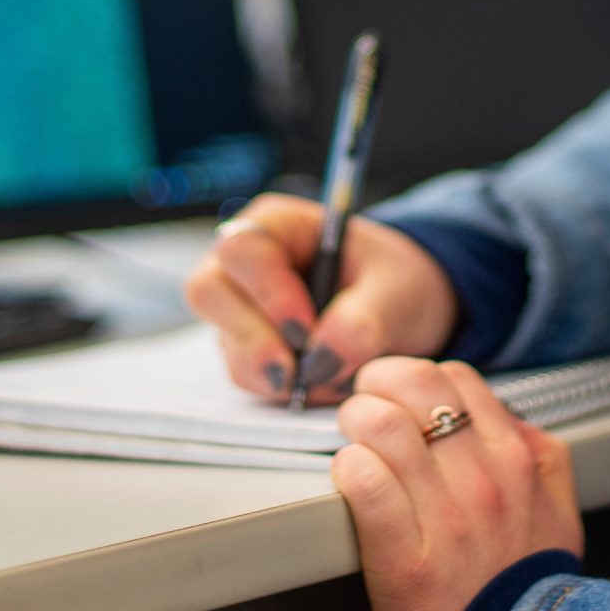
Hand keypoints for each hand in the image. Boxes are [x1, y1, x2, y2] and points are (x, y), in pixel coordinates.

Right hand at [183, 195, 458, 403]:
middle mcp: (246, 261)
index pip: (243, 248)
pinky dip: (279, 386)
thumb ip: (364, 320)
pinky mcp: (246, 345)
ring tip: (327, 375)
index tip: (306, 329)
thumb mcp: (396, 292)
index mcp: (279, 224)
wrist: (401, 309)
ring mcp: (240, 305)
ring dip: (271, 369)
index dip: (267, 291)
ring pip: (224, 340)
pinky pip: (244, 373)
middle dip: (252, 337)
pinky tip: (319, 380)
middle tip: (296, 370)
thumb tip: (321, 359)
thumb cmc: (394, 281)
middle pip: (208, 290)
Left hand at [332, 356, 584, 610]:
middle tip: (363, 407)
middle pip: (413, 386)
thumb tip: (508, 420)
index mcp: (519, 461)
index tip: (400, 398)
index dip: (417, 379)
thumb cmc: (529, 594)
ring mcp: (446, 518)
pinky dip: (347, 471)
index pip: (456, 378)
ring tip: (351, 442)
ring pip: (381, 424)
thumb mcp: (558, 513)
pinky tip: (349, 480)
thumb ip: (542, 457)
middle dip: (376, 387)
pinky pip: (363, 482)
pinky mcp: (403, 560)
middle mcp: (486, 479)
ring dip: (354, 425)